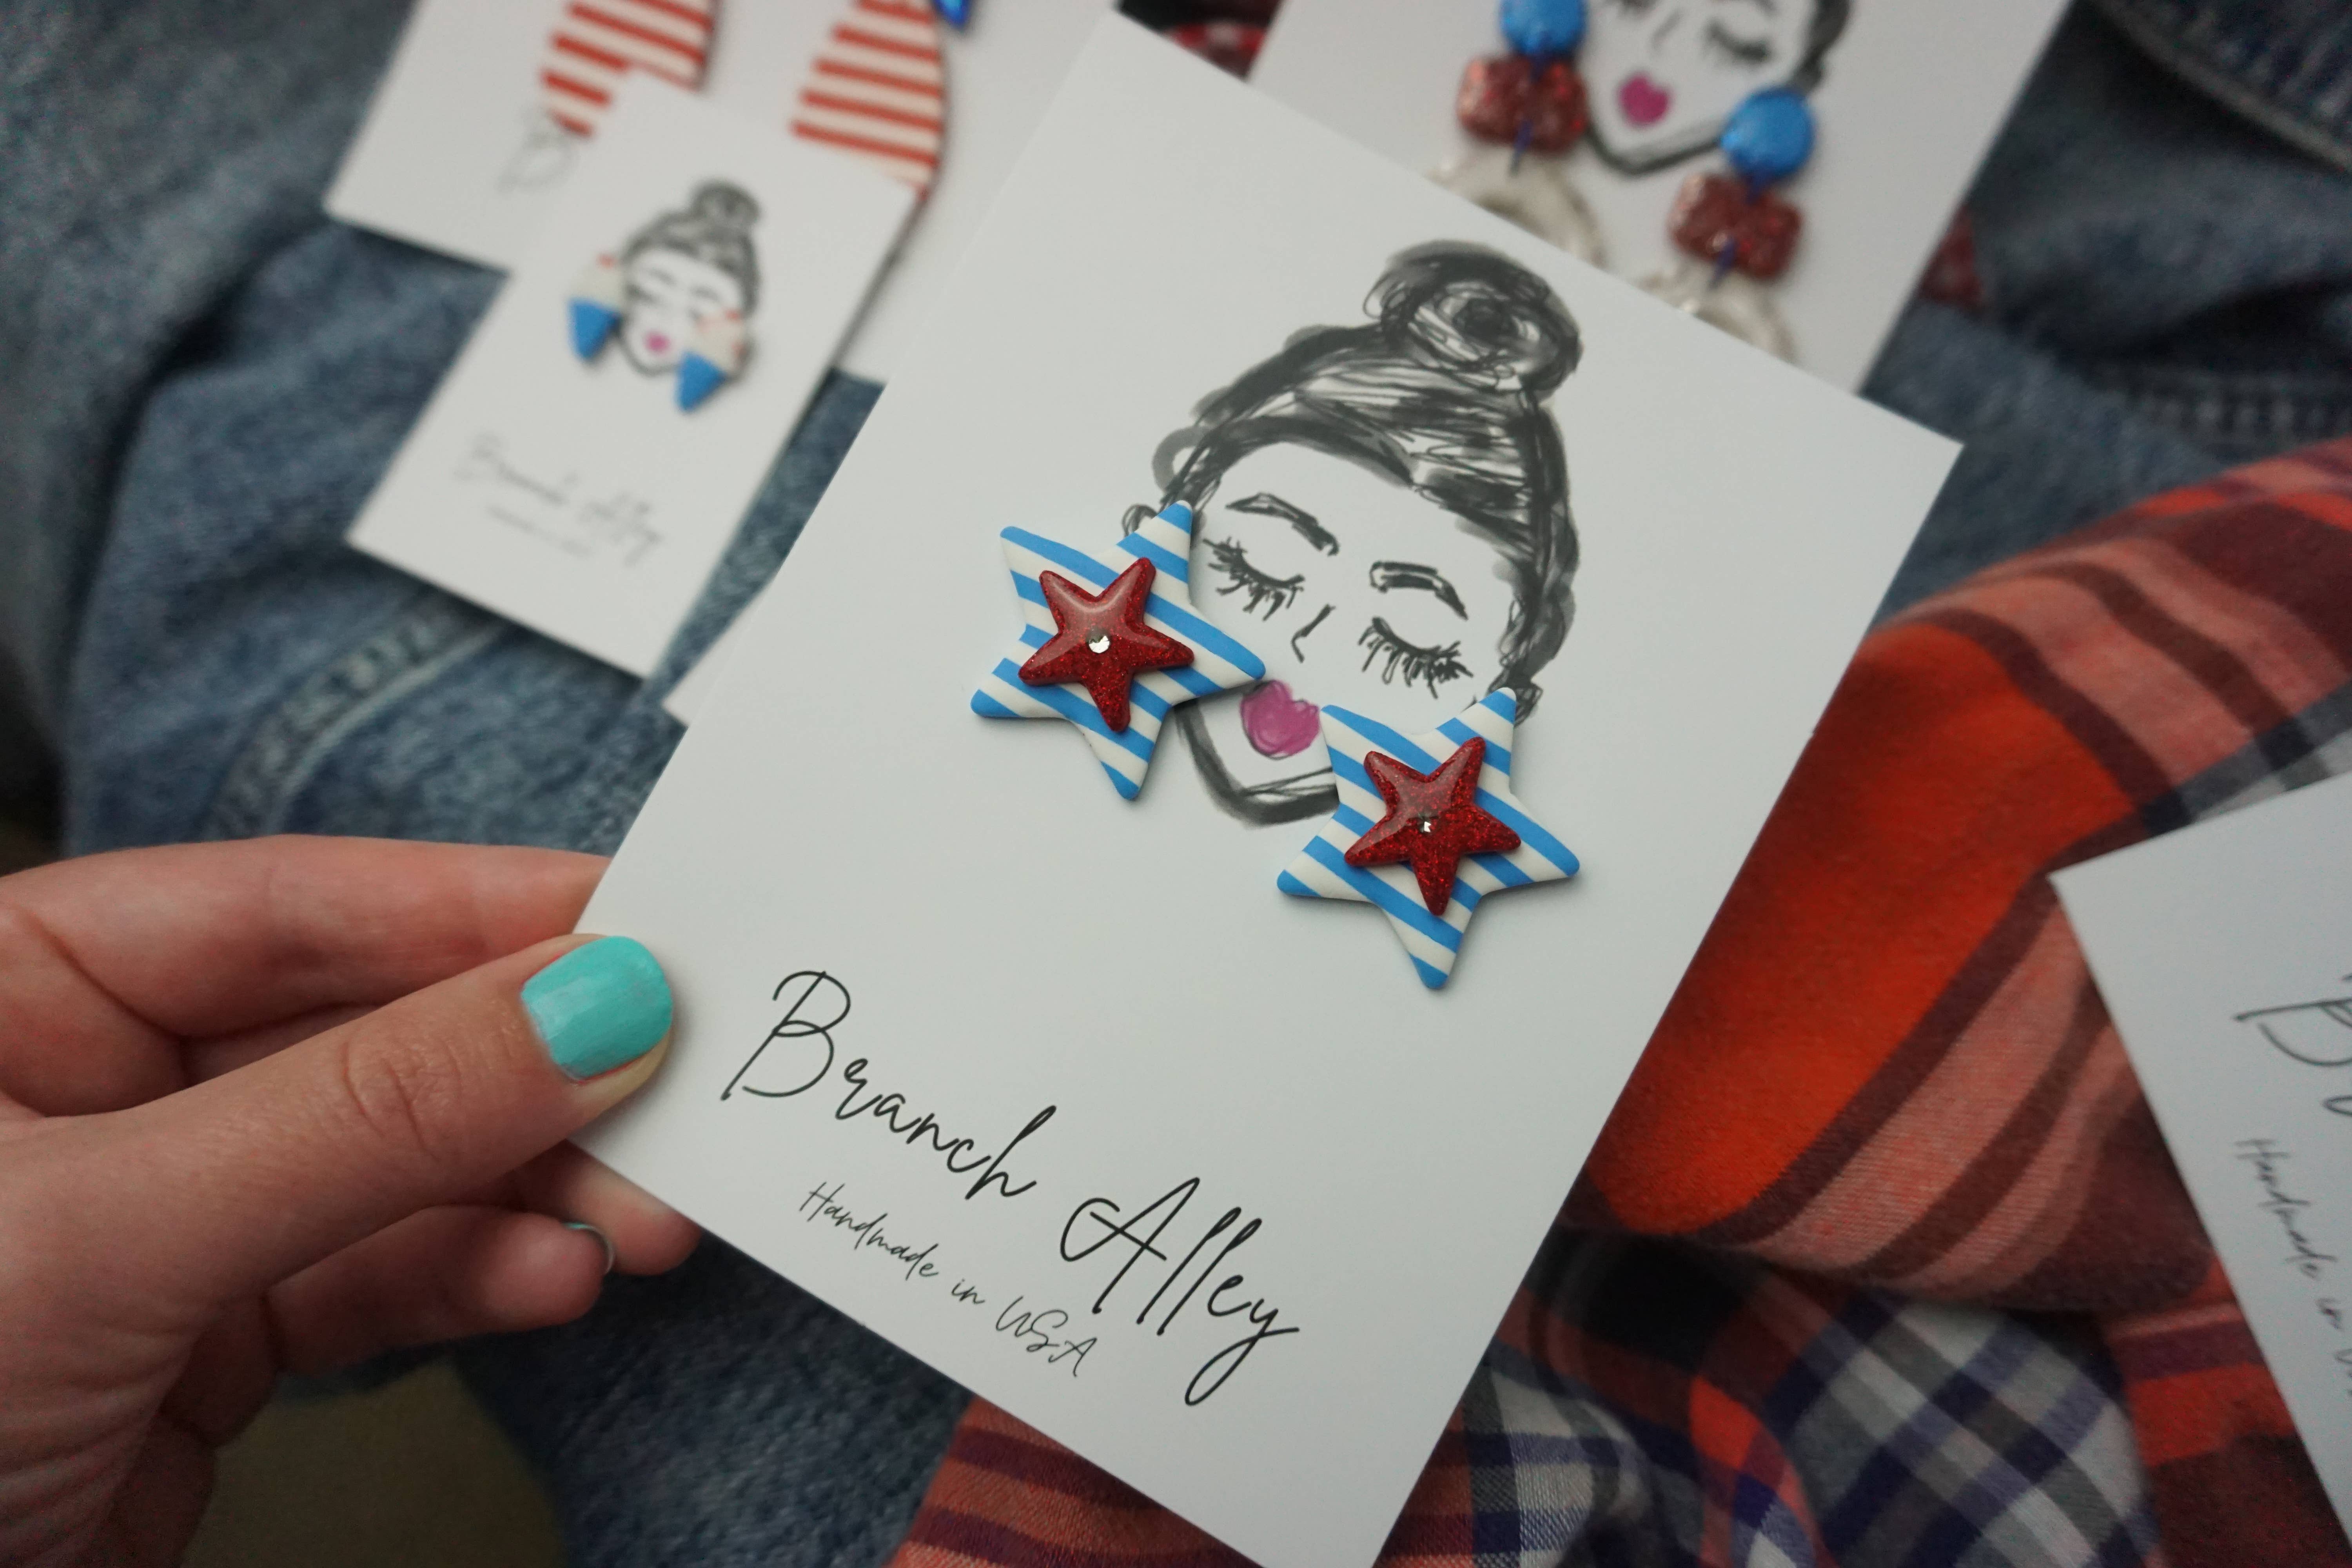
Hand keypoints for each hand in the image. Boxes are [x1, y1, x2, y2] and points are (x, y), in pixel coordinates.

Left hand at [0, 836, 698, 1566]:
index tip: (643, 924)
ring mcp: (160, 1213)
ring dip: (534, 1193)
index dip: (480, 908)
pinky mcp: (206, 1335)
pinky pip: (378, 1274)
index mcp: (11, 984)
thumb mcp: (101, 1233)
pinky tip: (552, 1282)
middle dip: (531, 1077)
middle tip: (675, 1090)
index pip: (290, 905)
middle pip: (370, 1034)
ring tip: (638, 1217)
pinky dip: (478, 1279)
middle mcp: (90, 1082)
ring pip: (399, 1163)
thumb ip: (359, 1116)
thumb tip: (583, 1008)